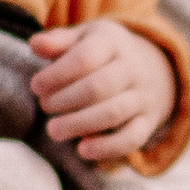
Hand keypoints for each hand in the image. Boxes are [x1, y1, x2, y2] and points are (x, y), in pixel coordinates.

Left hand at [30, 18, 176, 165]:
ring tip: (54, 130)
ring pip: (113, 112)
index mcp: (113, 42)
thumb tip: (35, 44)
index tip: (36, 86)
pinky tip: (83, 150)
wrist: (155, 68)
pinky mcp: (148, 122)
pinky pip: (132, 138)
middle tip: (45, 106)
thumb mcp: (84, 38)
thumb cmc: (104, 54)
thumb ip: (58, 41)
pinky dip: (107, 147)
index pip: (86, 57)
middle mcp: (132, 68)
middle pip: (98, 86)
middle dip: (65, 100)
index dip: (57, 74)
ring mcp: (142, 96)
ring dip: (79, 124)